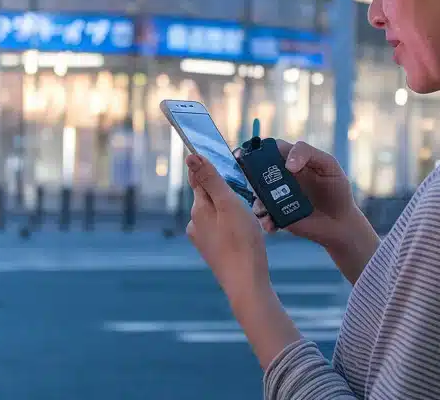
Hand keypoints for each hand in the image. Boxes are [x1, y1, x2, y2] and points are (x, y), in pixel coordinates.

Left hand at [185, 154, 270, 298]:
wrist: (247, 283)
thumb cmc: (242, 242)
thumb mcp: (229, 204)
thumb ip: (211, 179)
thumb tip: (190, 156)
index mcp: (199, 209)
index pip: (198, 177)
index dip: (208, 165)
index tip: (219, 156)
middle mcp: (196, 223)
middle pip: (208, 194)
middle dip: (223, 187)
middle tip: (245, 186)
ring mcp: (203, 238)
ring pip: (215, 211)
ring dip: (229, 206)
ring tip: (249, 210)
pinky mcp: (214, 249)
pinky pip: (220, 226)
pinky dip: (231, 222)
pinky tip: (245, 228)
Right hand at [252, 141, 378, 283]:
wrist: (342, 222)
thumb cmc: (337, 189)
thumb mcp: (328, 165)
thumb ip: (308, 154)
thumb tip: (287, 165)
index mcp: (291, 161)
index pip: (270, 150)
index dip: (257, 149)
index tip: (248, 154)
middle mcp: (281, 178)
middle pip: (256, 172)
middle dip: (248, 175)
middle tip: (249, 181)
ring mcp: (278, 198)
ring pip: (257, 196)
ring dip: (256, 201)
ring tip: (264, 210)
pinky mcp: (278, 216)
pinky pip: (264, 217)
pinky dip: (264, 220)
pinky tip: (271, 224)